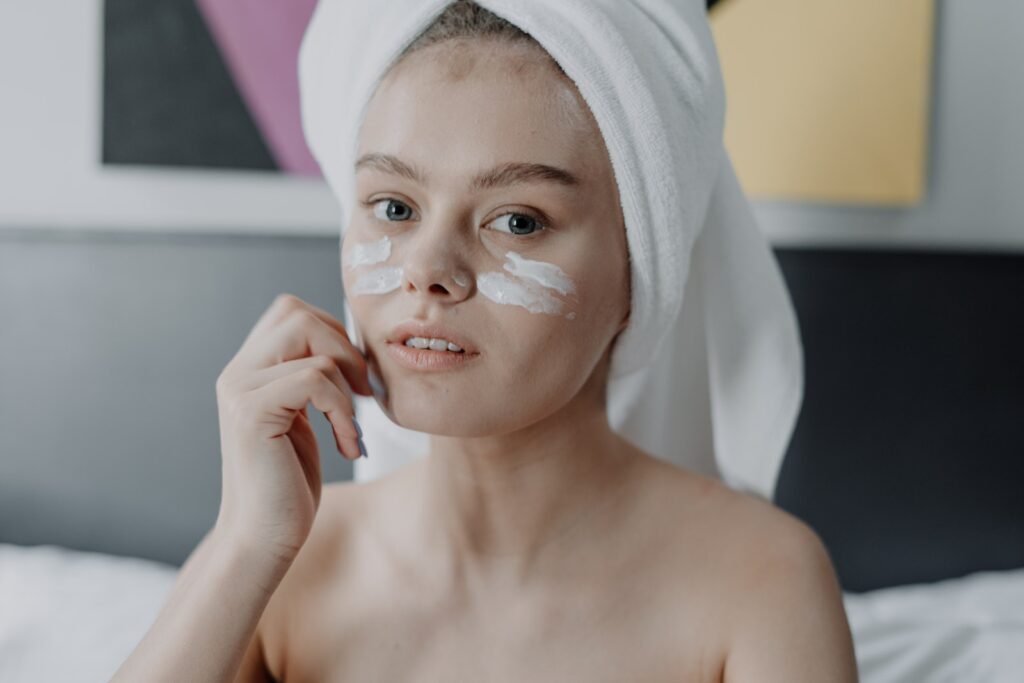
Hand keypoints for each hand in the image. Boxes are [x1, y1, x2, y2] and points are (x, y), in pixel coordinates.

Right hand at [213, 294, 372, 564]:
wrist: (263, 538)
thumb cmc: (288, 484)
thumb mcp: (303, 418)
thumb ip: (309, 378)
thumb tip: (346, 343)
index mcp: (247, 370)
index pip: (291, 310)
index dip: (333, 333)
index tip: (356, 379)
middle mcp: (236, 373)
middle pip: (297, 312)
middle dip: (344, 347)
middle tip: (363, 394)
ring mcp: (239, 390)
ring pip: (311, 345)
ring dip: (347, 387)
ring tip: (351, 428)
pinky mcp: (251, 413)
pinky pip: (315, 379)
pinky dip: (343, 411)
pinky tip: (347, 447)